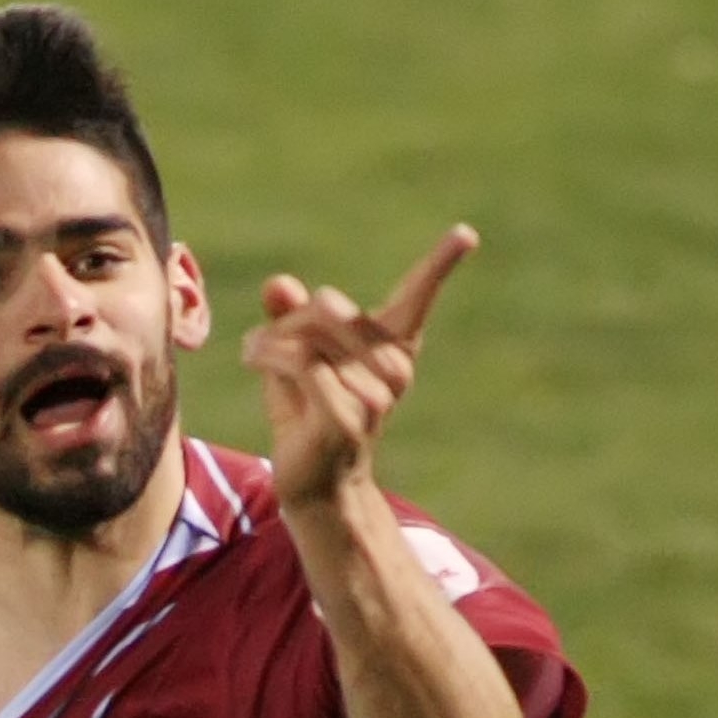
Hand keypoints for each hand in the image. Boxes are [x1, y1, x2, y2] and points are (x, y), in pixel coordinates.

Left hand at [245, 224, 476, 506]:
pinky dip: (270, 357)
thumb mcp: (296, 357)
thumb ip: (290, 317)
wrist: (314, 484)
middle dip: (289, 319)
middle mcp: (393, 368)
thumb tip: (279, 283)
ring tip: (255, 353)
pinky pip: (305, 365)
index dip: (441, 263)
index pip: (418, 297)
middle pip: (330, 307)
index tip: (466, 233)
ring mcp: (376, 395)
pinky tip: (252, 359)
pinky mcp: (348, 417)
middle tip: (266, 339)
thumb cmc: (308, 414)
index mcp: (392, 347)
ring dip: (272, 342)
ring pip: (310, 337)